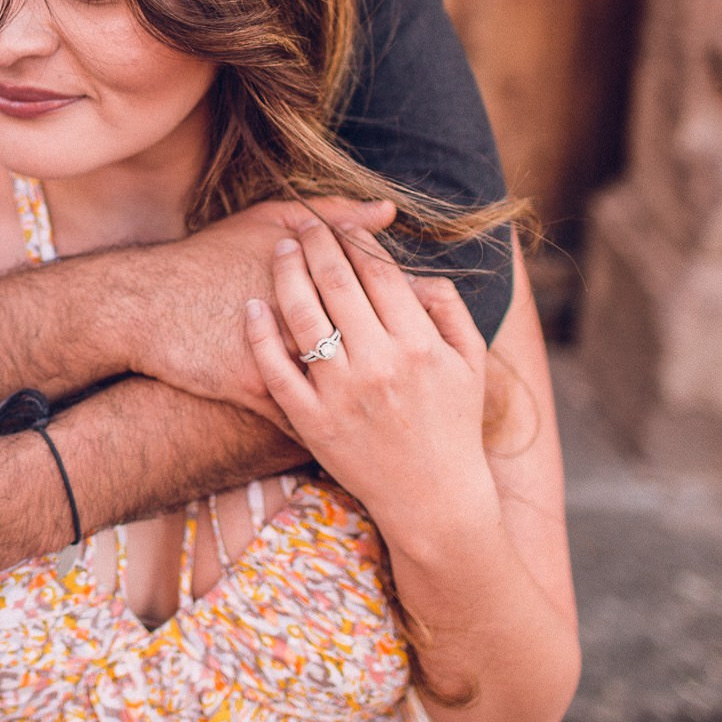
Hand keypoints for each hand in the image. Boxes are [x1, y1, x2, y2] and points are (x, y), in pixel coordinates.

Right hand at [135, 197, 396, 413]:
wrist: (146, 304)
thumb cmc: (209, 257)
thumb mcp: (270, 222)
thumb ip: (334, 215)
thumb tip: (387, 212)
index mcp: (319, 278)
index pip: (382, 294)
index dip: (403, 303)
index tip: (409, 309)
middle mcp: (305, 319)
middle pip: (370, 342)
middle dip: (395, 354)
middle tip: (403, 355)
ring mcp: (280, 356)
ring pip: (341, 383)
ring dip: (365, 389)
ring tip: (382, 388)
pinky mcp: (255, 389)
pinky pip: (303, 414)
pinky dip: (327, 418)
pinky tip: (344, 419)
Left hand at [241, 218, 495, 540]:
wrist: (434, 499)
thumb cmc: (453, 425)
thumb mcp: (471, 363)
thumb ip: (449, 308)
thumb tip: (415, 272)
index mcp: (420, 344)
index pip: (378, 272)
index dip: (354, 238)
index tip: (338, 222)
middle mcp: (380, 365)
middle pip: (336, 284)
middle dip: (316, 244)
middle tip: (302, 225)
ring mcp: (343, 395)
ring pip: (303, 318)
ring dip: (286, 275)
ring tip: (280, 251)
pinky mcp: (313, 423)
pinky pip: (277, 371)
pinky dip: (260, 336)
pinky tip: (251, 308)